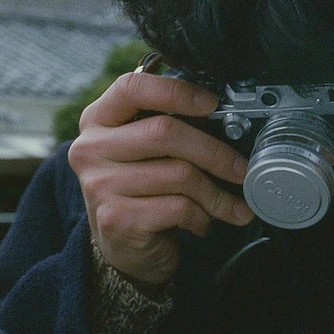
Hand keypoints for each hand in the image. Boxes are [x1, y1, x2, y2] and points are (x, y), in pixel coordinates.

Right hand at [68, 72, 253, 286]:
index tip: (212, 103)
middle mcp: (91, 148)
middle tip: (242, 169)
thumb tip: (227, 118)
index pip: (132, 88)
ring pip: (180, 174)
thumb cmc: (144, 189)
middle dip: (215, 152)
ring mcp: (100, 185)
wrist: (122, 246)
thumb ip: (171, 128)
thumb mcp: (146, 151)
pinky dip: (202, 216)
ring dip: (216, 193)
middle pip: (165, 132)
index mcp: (99, 120)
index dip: (176, 91)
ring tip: (230, 204)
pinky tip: (202, 222)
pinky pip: (179, 207)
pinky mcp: (116, 219)